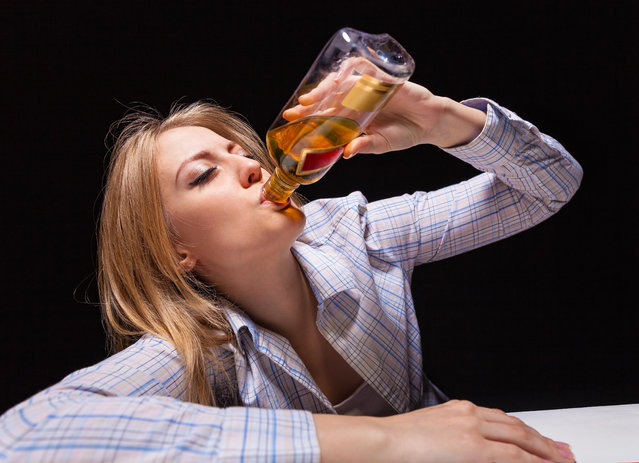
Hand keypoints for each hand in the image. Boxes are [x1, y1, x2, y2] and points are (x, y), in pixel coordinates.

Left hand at [283, 59, 486, 155]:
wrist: (429, 123)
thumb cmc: (404, 134)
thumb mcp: (382, 144)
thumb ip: (365, 146)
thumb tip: (347, 153)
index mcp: (353, 116)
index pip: (326, 113)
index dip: (309, 114)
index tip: (291, 119)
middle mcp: (357, 100)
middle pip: (330, 97)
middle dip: (313, 101)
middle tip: (298, 109)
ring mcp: (369, 90)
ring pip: (343, 84)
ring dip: (327, 89)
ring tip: (313, 98)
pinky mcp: (384, 81)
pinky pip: (366, 74)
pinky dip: (353, 77)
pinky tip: (342, 82)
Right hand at [314, 400, 574, 462]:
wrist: (382, 442)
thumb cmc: (398, 442)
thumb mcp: (431, 432)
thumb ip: (454, 437)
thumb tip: (467, 448)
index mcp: (458, 410)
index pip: (500, 419)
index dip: (522, 430)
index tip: (536, 439)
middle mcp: (469, 414)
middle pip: (515, 425)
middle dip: (541, 439)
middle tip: (562, 450)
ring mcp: (472, 429)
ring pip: (519, 437)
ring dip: (543, 449)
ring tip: (561, 458)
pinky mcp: (472, 448)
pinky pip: (511, 455)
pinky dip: (530, 460)